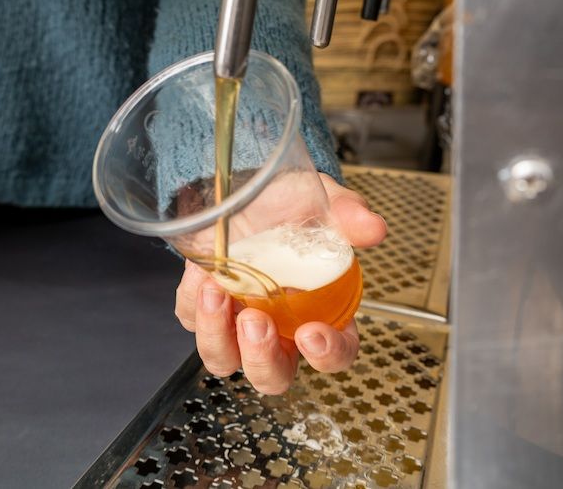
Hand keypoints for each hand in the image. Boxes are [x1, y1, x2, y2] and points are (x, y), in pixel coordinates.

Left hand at [174, 173, 386, 393]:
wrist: (244, 186)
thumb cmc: (290, 203)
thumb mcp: (322, 202)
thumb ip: (347, 215)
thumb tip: (372, 227)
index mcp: (321, 311)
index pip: (336, 354)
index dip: (328, 355)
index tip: (313, 334)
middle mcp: (280, 327)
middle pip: (272, 375)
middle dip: (262, 357)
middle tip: (256, 320)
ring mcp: (237, 321)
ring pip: (223, 359)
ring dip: (217, 335)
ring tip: (216, 292)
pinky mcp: (203, 307)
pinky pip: (191, 320)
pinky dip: (193, 303)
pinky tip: (201, 272)